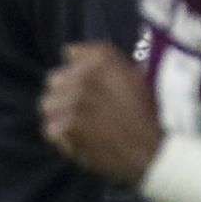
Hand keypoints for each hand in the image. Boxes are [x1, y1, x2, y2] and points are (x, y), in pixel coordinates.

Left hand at [41, 41, 161, 183]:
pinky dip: (62, 136)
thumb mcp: (134, 75)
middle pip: (54, 80)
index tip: (89, 85)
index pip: (70, 54)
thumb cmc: (147, 112)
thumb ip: (103, 59)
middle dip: (65, 92)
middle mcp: (84, 77)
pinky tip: (80, 139)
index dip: (77, 71)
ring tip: (81, 125)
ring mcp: (73, 102)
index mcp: (102, 60)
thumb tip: (69, 51)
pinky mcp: (66, 128)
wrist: (152, 150)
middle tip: (84, 108)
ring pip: (48, 104)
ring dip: (60, 114)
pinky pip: (50, 129)